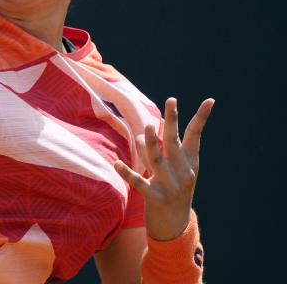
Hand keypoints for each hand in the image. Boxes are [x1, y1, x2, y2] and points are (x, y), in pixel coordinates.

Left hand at [114, 97, 214, 239]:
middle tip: (171, 100)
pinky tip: (117, 164)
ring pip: (158, 160)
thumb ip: (161, 151)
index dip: (201, 117)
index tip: (209, 100)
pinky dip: (127, 173)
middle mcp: (183, 172)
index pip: (196, 136)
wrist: (176, 227)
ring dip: (151, 144)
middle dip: (172, 121)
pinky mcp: (155, 197)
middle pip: (175, 142)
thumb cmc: (174, 191)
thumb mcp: (174, 171)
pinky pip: (139, 183)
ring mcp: (170, 185)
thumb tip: (142, 134)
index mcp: (190, 163)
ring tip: (144, 128)